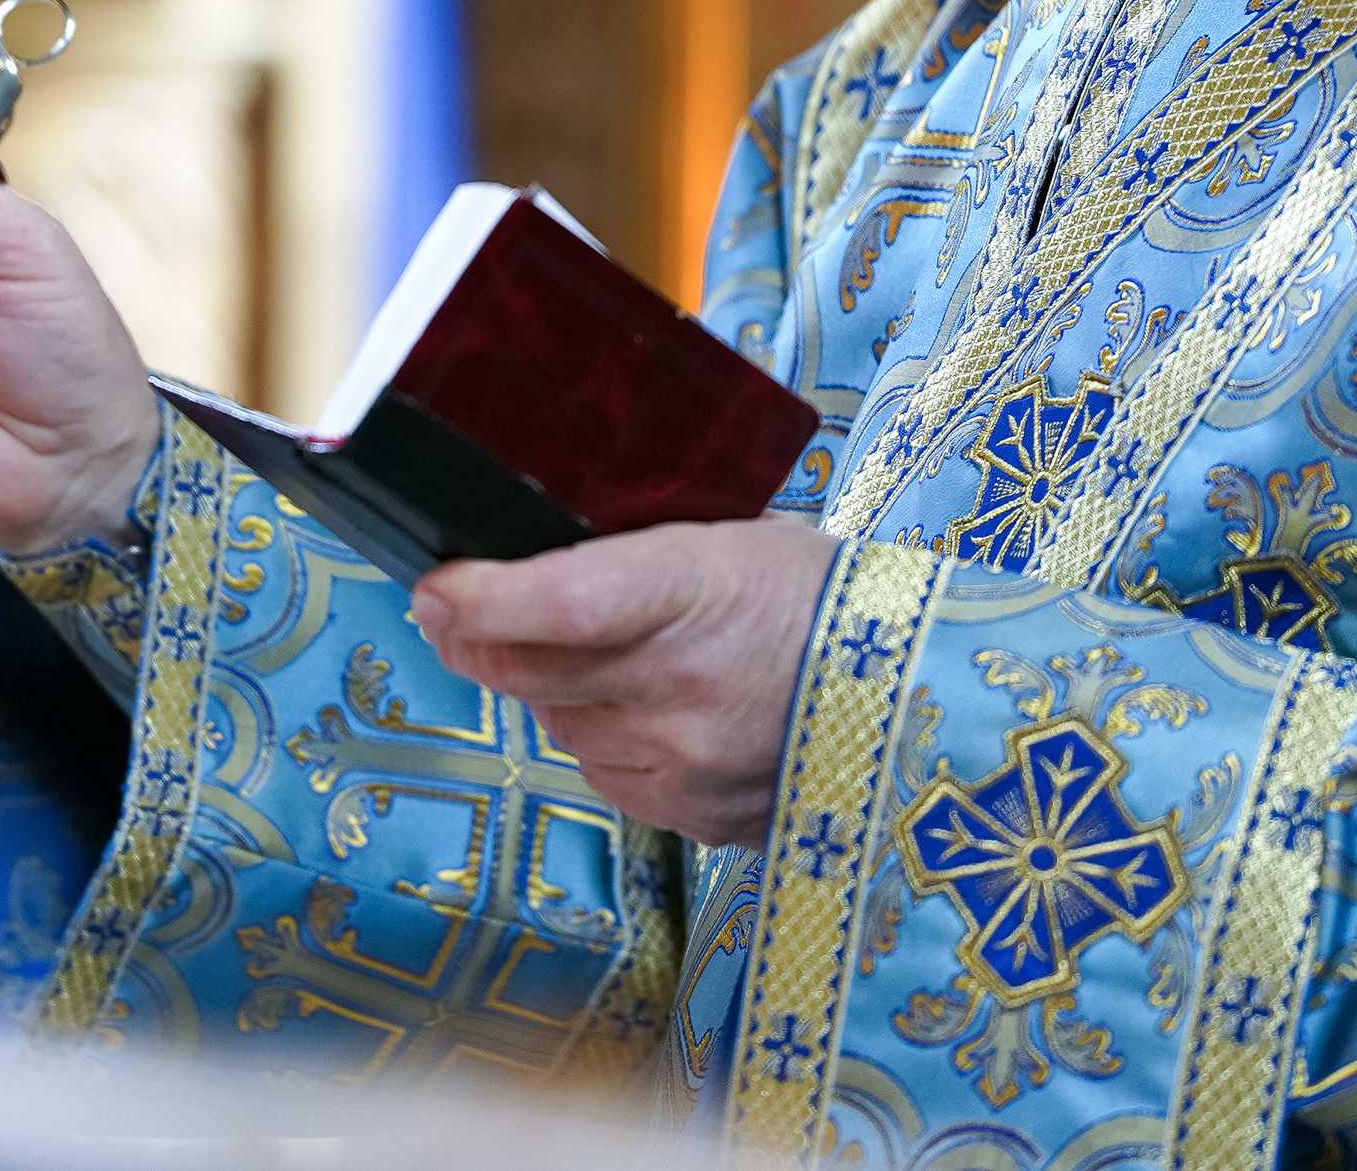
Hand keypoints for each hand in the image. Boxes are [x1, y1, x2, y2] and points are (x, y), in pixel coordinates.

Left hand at [411, 518, 839, 845]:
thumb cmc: (818, 594)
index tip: (434, 585)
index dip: (481, 598)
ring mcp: (685, 764)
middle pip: (529, 672)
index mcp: (699, 589)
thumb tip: (523, 555)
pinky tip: (639, 708)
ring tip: (589, 653)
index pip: (562, 602)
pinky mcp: (693, 819)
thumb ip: (630, 553)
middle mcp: (682, 687)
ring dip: (548, 689)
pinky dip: (600, 737)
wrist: (923, 699)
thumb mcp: (728, 536)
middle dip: (472, 638)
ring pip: (560, 724)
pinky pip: (604, 773)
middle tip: (447, 609)